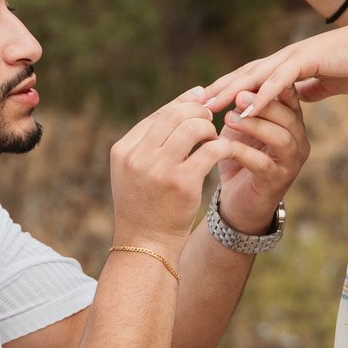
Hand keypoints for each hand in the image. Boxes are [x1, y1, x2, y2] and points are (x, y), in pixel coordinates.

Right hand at [108, 88, 230, 255]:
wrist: (146, 245)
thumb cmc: (145, 206)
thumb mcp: (136, 171)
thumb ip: (152, 142)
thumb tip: (185, 103)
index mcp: (122, 150)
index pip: (158, 114)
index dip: (183, 104)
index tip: (200, 102)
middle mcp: (137, 156)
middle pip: (175, 114)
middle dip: (198, 111)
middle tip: (211, 118)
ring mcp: (158, 169)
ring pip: (192, 126)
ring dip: (208, 128)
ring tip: (212, 138)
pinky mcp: (182, 183)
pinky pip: (210, 150)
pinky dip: (222, 146)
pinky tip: (225, 151)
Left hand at [206, 26, 347, 123]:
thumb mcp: (326, 82)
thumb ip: (309, 89)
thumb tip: (299, 97)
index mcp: (286, 65)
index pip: (249, 78)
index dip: (227, 90)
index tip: (207, 104)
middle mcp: (284, 60)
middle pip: (243, 76)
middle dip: (217, 91)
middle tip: (191, 106)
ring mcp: (293, 59)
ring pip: (254, 78)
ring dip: (231, 93)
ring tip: (209, 108)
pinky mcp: (306, 62)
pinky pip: (279, 82)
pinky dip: (262, 95)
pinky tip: (247, 109)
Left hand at [215, 85, 309, 234]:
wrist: (237, 201)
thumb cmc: (238, 159)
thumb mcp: (239, 128)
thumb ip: (240, 108)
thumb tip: (231, 83)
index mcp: (291, 123)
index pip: (289, 97)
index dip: (270, 85)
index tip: (248, 76)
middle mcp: (298, 141)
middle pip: (289, 116)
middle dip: (263, 103)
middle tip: (239, 95)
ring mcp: (291, 162)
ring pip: (281, 138)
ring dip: (255, 125)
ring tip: (230, 118)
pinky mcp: (278, 181)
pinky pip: (264, 163)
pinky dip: (244, 152)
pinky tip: (226, 147)